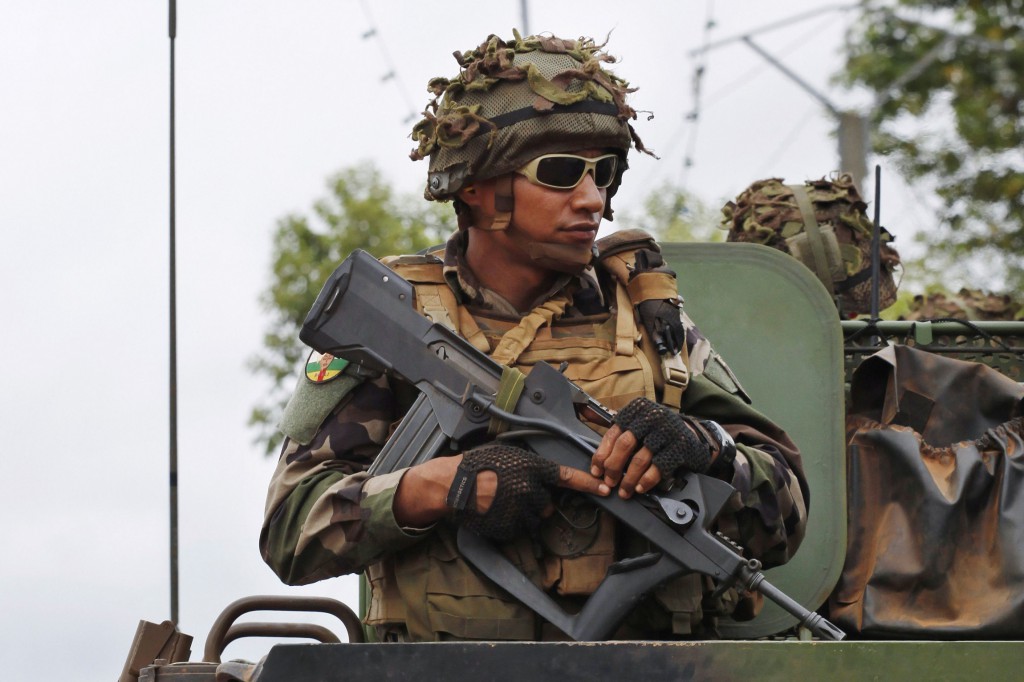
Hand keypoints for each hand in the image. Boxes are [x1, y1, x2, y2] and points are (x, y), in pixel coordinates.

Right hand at [393, 446, 608, 530]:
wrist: (452, 485)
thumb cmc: (477, 464)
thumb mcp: (507, 454)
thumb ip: (529, 465)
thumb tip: (543, 475)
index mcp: (533, 468)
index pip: (567, 477)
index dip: (589, 484)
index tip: (606, 490)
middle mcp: (532, 490)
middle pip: (547, 503)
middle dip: (534, 501)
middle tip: (511, 492)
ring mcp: (521, 511)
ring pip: (533, 517)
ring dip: (522, 513)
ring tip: (499, 502)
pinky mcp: (511, 528)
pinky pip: (518, 529)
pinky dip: (509, 523)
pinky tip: (494, 512)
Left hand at [592, 397, 713, 498]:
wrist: (694, 436)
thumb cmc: (659, 432)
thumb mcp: (638, 421)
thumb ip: (615, 423)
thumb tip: (584, 412)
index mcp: (637, 410)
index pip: (613, 433)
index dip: (602, 454)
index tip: (596, 471)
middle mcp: (651, 417)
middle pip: (625, 445)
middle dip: (614, 468)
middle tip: (609, 483)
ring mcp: (666, 431)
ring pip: (640, 459)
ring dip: (629, 479)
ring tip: (624, 491)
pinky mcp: (679, 446)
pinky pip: (658, 467)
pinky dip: (647, 480)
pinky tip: (641, 488)